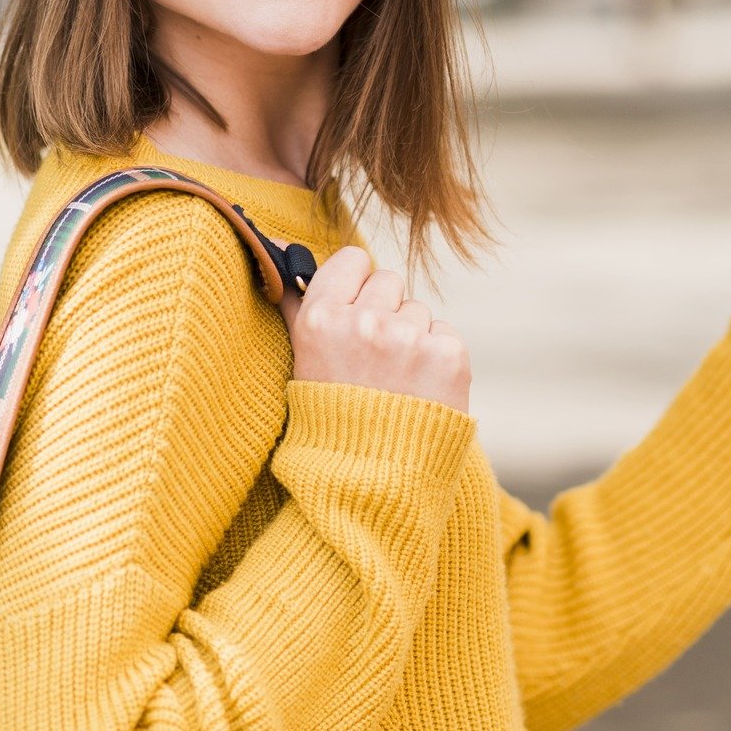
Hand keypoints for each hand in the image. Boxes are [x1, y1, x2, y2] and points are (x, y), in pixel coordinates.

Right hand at [280, 245, 471, 415]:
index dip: (355, 285)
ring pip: (418, 307)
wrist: (373, 482)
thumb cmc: (332, 419)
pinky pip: (444, 331)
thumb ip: (298, 302)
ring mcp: (409, 338)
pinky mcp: (447, 354)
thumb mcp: (304, 359)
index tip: (353, 312)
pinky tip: (420, 387)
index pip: (353, 260)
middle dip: (384, 310)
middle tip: (374, 357)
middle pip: (389, 280)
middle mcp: (365, 323)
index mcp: (322, 319)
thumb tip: (283, 248)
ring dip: (411, 335)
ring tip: (396, 380)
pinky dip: (436, 355)